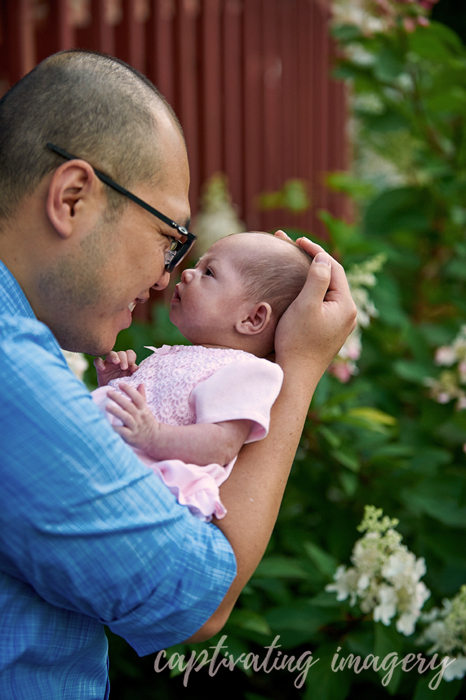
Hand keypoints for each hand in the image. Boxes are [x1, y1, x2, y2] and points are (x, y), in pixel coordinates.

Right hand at [94, 350, 137, 386]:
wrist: (112, 397)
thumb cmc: (123, 387)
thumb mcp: (130, 381)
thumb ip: (134, 374)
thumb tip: (135, 367)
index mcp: (127, 363)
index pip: (130, 354)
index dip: (131, 357)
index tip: (132, 366)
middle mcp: (118, 362)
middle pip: (121, 353)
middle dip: (124, 359)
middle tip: (124, 368)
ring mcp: (108, 364)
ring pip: (110, 354)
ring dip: (114, 357)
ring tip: (116, 362)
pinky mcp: (100, 369)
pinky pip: (97, 361)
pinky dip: (99, 363)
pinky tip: (103, 369)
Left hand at [105, 383, 158, 450]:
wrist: (155, 439)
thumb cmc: (147, 422)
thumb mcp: (146, 409)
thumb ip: (141, 397)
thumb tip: (141, 384)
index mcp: (143, 409)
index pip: (137, 398)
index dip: (129, 390)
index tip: (120, 384)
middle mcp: (139, 417)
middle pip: (129, 406)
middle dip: (119, 399)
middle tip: (108, 392)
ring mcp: (135, 427)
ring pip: (126, 418)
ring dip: (117, 411)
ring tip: (107, 406)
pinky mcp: (130, 437)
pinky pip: (122, 432)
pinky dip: (115, 428)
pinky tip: (106, 424)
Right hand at [274, 233, 356, 375]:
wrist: (294, 376)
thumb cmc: (297, 341)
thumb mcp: (306, 306)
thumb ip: (318, 279)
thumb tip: (323, 258)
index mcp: (346, 305)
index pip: (334, 267)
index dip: (316, 251)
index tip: (296, 240)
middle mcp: (347, 314)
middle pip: (332, 278)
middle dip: (313, 260)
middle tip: (292, 245)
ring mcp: (338, 324)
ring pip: (326, 290)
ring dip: (311, 274)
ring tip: (294, 261)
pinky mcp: (327, 332)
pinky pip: (322, 303)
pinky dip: (310, 290)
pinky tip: (297, 286)